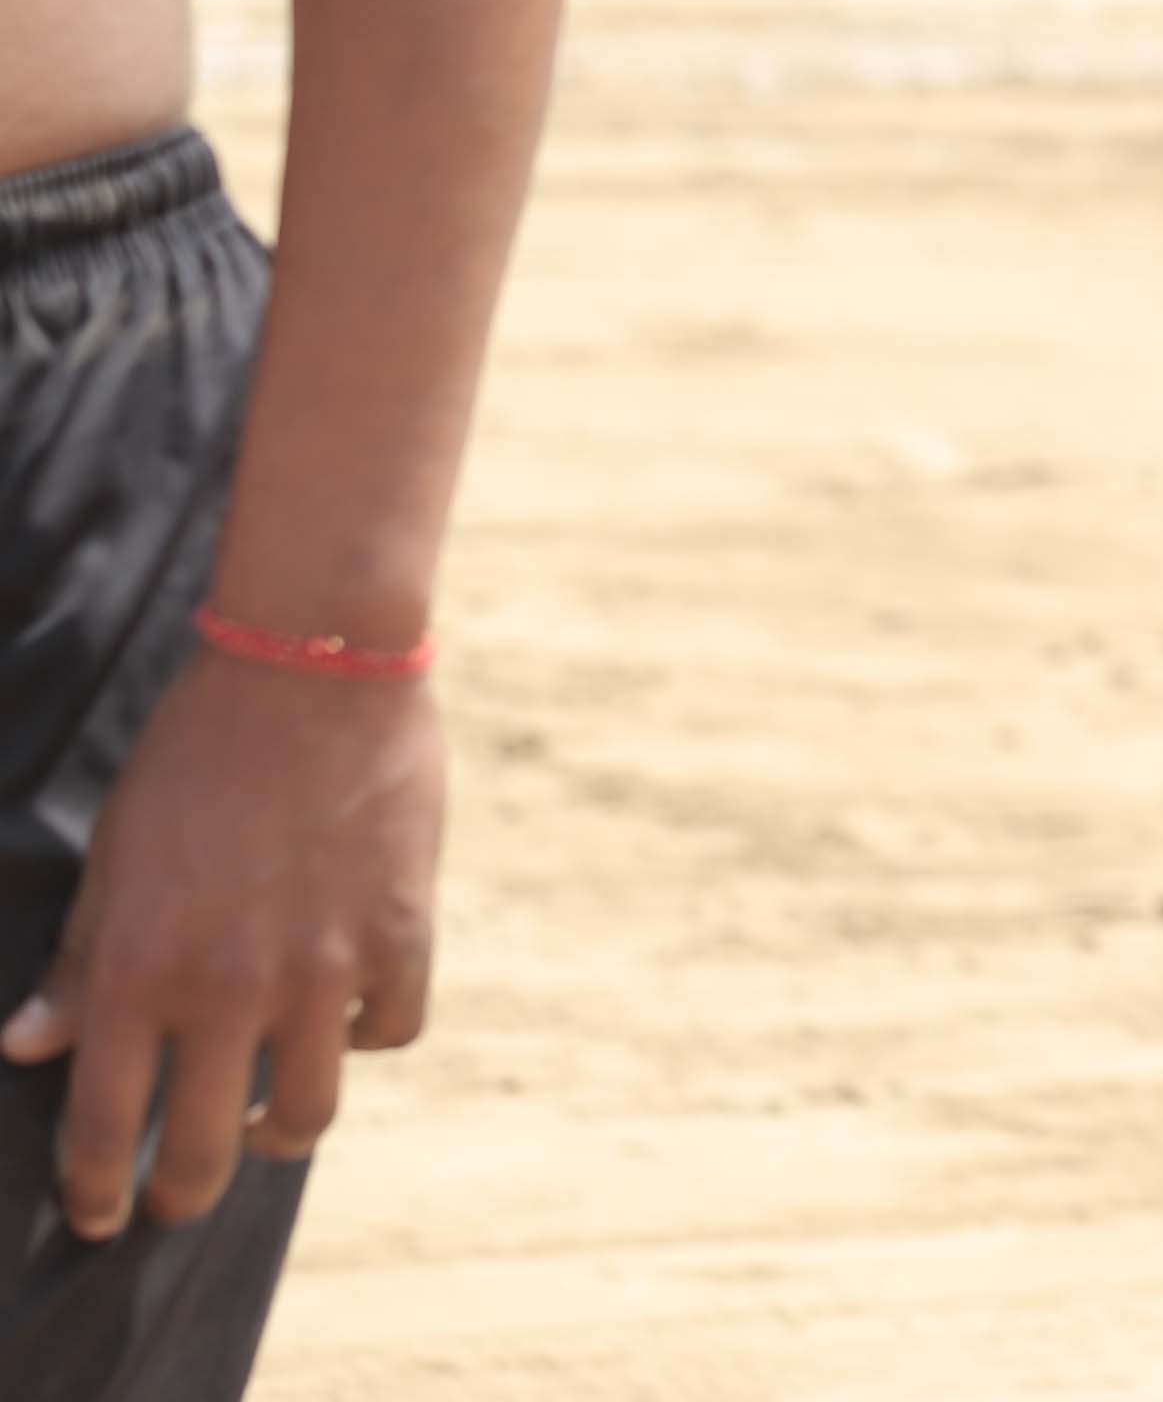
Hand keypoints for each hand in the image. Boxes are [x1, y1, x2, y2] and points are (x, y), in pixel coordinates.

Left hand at [0, 658, 440, 1243]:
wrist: (313, 670)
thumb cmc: (195, 758)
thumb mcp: (116, 857)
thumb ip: (81, 963)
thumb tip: (27, 1047)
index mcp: (143, 970)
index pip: (105, 1123)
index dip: (94, 1187)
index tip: (94, 1216)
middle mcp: (230, 987)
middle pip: (203, 1147)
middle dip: (181, 1192)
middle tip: (177, 1197)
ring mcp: (323, 968)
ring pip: (306, 1113)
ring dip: (277, 1136)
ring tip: (265, 1125)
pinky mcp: (401, 934)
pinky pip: (388, 1030)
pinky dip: (362, 1039)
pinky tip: (341, 1023)